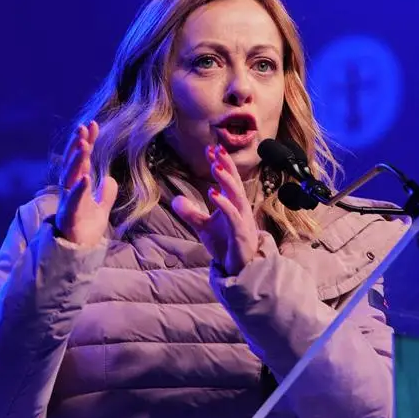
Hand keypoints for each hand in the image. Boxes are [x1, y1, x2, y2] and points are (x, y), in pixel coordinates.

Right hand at [55, 121, 118, 246]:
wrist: (78, 253)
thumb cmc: (86, 229)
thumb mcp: (101, 209)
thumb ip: (105, 193)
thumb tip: (108, 179)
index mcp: (78, 186)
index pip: (82, 159)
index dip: (86, 142)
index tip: (92, 125)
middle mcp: (70, 191)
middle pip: (73, 163)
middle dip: (77, 145)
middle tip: (83, 128)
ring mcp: (68, 202)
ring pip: (69, 178)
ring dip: (76, 162)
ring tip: (84, 146)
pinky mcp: (69, 216)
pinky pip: (73, 201)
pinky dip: (79, 189)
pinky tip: (86, 178)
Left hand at [172, 144, 260, 275]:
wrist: (239, 268)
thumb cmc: (226, 245)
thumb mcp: (203, 227)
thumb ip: (191, 213)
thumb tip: (176, 199)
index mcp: (234, 204)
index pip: (228, 180)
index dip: (221, 164)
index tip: (210, 149)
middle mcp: (241, 209)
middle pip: (235, 182)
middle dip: (226, 165)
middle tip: (216, 149)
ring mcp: (242, 220)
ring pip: (237, 195)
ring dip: (226, 180)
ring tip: (214, 166)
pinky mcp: (240, 233)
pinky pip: (233, 215)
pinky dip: (224, 203)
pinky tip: (212, 193)